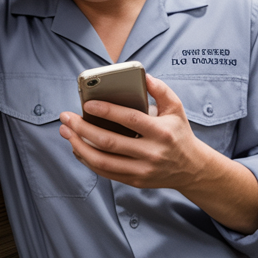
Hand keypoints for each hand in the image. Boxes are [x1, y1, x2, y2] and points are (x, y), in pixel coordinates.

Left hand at [58, 74, 209, 190]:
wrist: (191, 168)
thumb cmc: (179, 133)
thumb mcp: (176, 108)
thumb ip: (160, 90)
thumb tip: (143, 76)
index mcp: (161, 132)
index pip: (130, 120)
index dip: (107, 111)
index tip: (87, 104)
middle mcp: (151, 153)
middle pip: (110, 142)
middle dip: (83, 129)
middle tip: (66, 118)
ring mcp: (142, 170)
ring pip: (103, 161)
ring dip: (79, 146)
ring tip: (66, 132)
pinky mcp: (135, 181)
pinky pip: (106, 172)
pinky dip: (88, 160)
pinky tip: (77, 147)